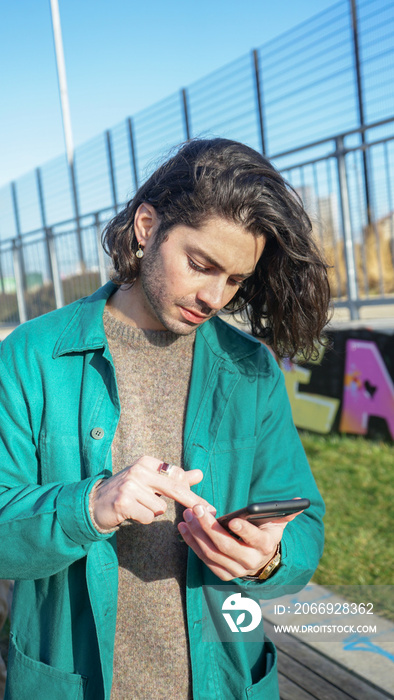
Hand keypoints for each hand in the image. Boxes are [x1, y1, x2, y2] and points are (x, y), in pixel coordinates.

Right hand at [89, 456, 212, 530]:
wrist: (94, 502)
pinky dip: (143, 519)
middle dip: (192, 501)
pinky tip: (131, 513)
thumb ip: (175, 478)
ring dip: (152, 511)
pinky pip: (148, 517)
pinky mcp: (123, 502)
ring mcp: (130, 486)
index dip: (192, 493)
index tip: (206, 505)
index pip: (177, 477)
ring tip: (138, 506)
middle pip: (174, 488)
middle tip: (210, 509)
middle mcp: (139, 470)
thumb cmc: (127, 491)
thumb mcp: (150, 481)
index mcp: (147, 462)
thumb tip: (199, 474)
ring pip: (160, 507)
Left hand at [178, 505, 301, 580]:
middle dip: (209, 527)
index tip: (232, 519)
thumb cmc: (266, 534)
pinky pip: (203, 558)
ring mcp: (235, 570)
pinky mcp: (222, 573)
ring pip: (211, 553)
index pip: (255, 539)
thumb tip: (298, 501)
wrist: (262, 561)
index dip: (244, 530)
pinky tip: (184, 527)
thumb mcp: (277, 524)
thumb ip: (285, 512)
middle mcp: (250, 561)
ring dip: (197, 533)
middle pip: (226, 546)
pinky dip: (192, 543)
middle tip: (197, 509)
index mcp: (265, 546)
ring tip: (188, 515)